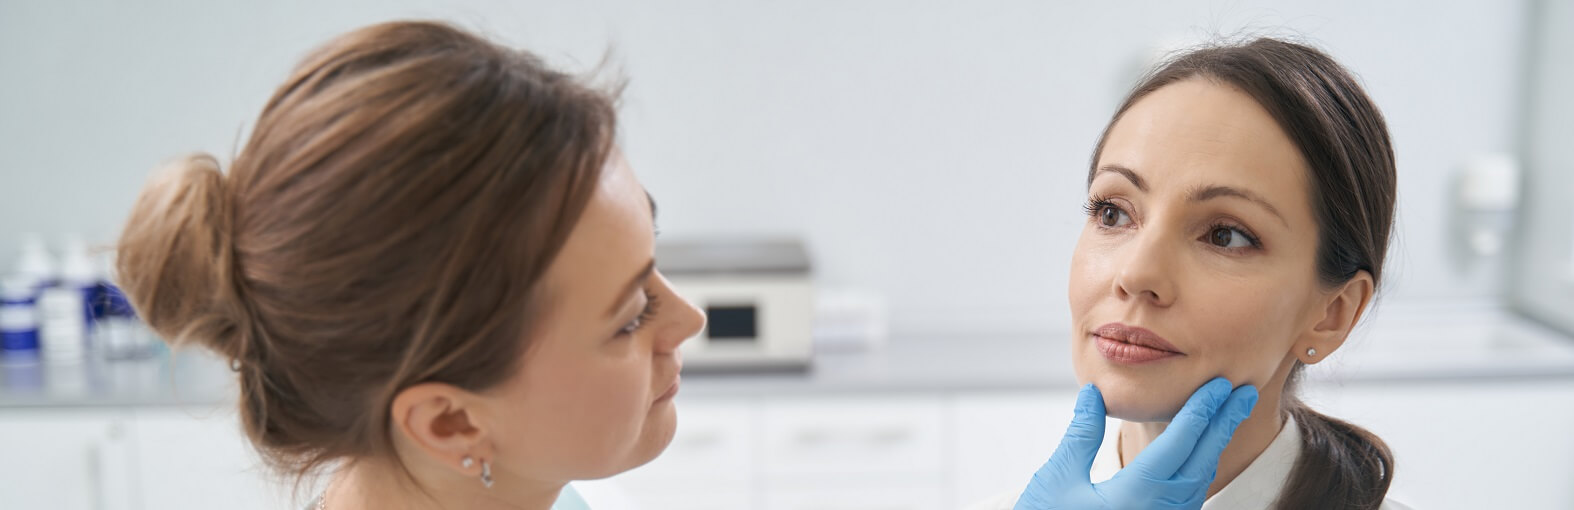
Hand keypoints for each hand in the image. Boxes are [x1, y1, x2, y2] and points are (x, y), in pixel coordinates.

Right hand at [1013, 377, 1258, 509]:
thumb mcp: (1057, 478)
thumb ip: (1081, 435)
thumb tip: (1093, 395)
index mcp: (1136, 496)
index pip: (1180, 444)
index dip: (1202, 410)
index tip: (1219, 385)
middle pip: (1202, 462)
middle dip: (1223, 424)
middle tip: (1243, 394)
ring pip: (1200, 483)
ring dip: (1214, 447)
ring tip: (1225, 418)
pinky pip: (1188, 499)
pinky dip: (1198, 470)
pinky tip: (1198, 455)